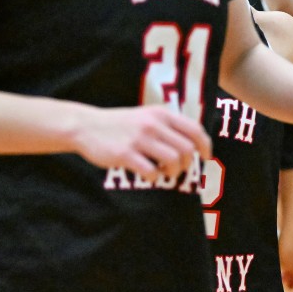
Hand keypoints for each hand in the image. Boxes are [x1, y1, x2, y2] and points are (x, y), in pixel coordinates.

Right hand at [72, 105, 211, 182]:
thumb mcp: (147, 116)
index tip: (206, 157)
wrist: (86, 126)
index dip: (205, 146)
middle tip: (178, 169)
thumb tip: (194, 144)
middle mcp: (153, 124)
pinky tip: (148, 173)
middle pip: (187, 149)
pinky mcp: (125, 154)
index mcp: (161, 114)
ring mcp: (139, 139)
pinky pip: (151, 171)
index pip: (195, 129)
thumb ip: (169, 125)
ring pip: (173, 160)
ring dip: (173, 171)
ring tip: (164, 172)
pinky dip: (155, 177)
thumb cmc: (122, 125)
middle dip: (187, 163)